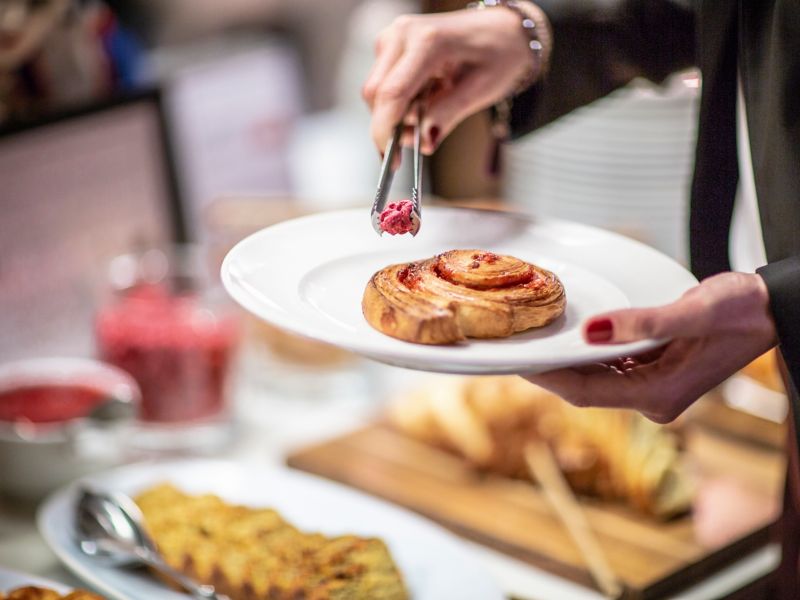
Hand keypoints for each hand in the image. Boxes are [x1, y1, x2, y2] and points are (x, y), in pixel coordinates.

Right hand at [362, 7, 543, 155]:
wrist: (502, 28)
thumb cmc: (500, 52)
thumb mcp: (482, 88)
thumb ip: (448, 114)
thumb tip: (424, 142)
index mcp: (428, 41)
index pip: (392, 93)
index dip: (385, 132)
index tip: (392, 161)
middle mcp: (403, 34)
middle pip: (376, 95)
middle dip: (392, 125)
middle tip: (422, 137)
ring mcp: (393, 37)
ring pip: (376, 92)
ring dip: (398, 113)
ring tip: (434, 106)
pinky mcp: (390, 45)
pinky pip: (383, 85)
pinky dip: (400, 101)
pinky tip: (427, 95)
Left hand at [525, 272, 776, 422]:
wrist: (771, 309)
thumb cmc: (742, 310)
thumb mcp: (692, 311)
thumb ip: (642, 323)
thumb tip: (590, 330)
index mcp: (659, 395)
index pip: (586, 392)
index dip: (548, 378)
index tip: (517, 361)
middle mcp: (653, 398)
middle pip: (585, 387)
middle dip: (550, 369)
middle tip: (518, 345)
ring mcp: (653, 386)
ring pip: (595, 376)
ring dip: (568, 359)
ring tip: (536, 337)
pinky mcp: (654, 371)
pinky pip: (610, 365)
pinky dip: (589, 351)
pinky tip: (573, 334)